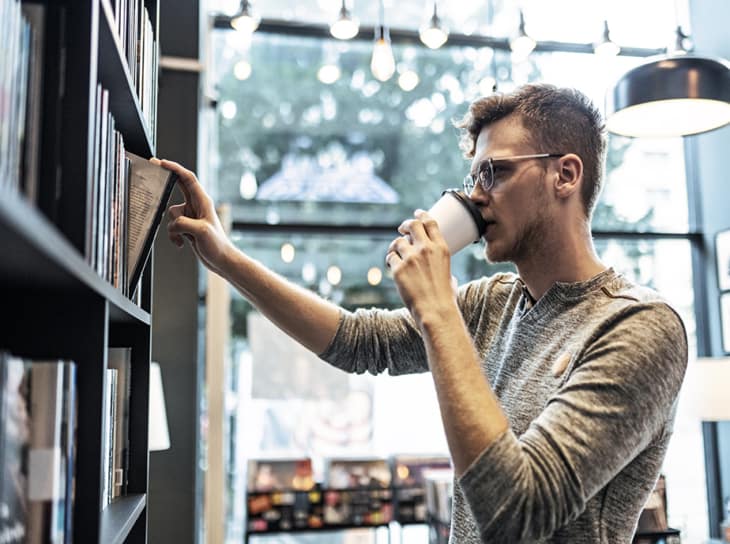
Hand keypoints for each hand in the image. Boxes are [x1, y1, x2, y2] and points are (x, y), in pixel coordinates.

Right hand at [160, 159, 234, 275]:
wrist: (221, 260)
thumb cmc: (217, 245)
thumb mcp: (200, 231)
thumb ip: (183, 223)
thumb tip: (173, 224)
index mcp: (202, 201)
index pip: (187, 179)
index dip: (175, 168)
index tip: (162, 162)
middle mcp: (196, 206)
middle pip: (178, 188)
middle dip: (166, 182)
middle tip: (154, 169)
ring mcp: (191, 216)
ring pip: (171, 213)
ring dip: (173, 228)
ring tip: (185, 238)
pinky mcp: (187, 226)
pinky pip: (172, 226)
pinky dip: (173, 236)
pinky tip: (182, 243)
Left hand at [386, 210, 458, 328]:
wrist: (436, 310)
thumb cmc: (445, 296)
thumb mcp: (449, 272)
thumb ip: (440, 263)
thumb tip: (434, 265)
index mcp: (441, 248)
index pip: (430, 222)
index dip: (422, 215)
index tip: (417, 213)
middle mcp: (426, 249)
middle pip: (412, 225)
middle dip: (405, 225)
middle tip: (402, 229)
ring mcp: (411, 258)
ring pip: (397, 242)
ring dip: (395, 246)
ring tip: (396, 254)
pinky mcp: (398, 269)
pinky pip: (390, 258)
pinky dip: (391, 261)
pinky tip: (393, 267)